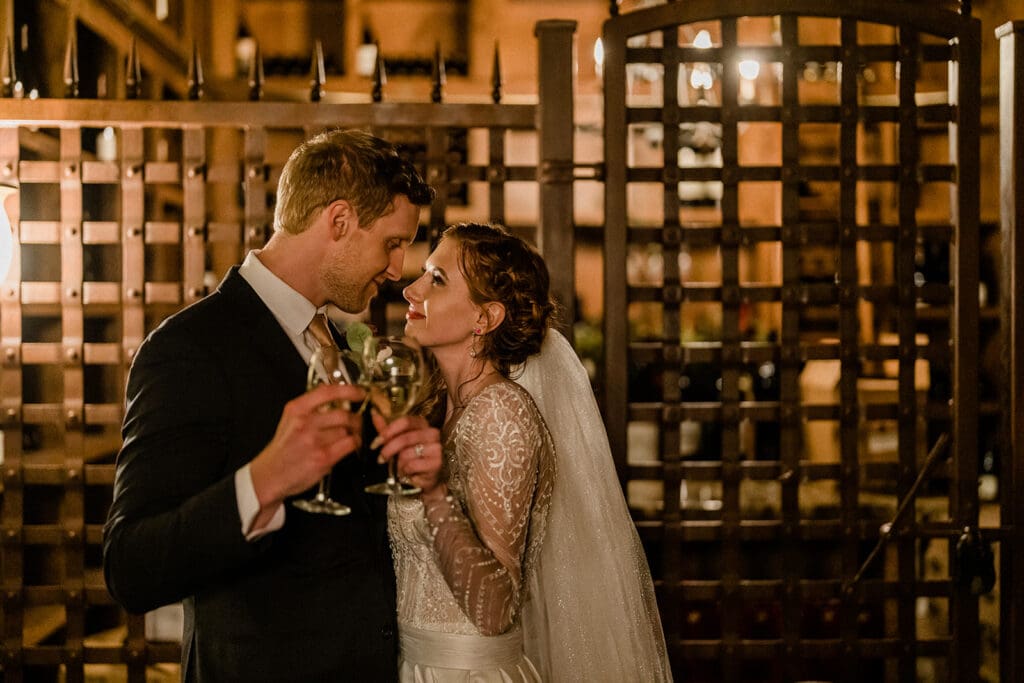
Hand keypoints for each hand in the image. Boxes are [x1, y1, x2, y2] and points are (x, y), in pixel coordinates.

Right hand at [250, 383, 365, 507]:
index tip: (359, 392)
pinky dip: (354, 443)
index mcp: (296, 409)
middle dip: (354, 417)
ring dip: (354, 432)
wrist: (270, 474)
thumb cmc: (282, 449)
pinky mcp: (323, 457)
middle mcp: (304, 423)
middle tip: (356, 420)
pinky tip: (350, 444)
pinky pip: (350, 443)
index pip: (327, 392)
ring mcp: (314, 440)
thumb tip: (331, 392)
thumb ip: (309, 406)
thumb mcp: (289, 420)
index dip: (349, 390)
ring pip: (347, 429)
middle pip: (343, 413)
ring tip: (350, 434)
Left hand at [371, 413, 443, 496]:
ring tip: (400, 467)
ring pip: (407, 453)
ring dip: (398, 463)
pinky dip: (406, 470)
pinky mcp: (437, 462)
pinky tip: (408, 472)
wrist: (423, 480)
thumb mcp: (395, 443)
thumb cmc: (409, 459)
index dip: (388, 431)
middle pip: (405, 438)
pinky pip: (413, 465)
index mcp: (422, 424)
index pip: (405, 421)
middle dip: (388, 450)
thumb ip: (385, 429)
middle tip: (380, 459)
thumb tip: (374, 413)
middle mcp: (432, 433)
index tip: (376, 443)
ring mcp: (436, 447)